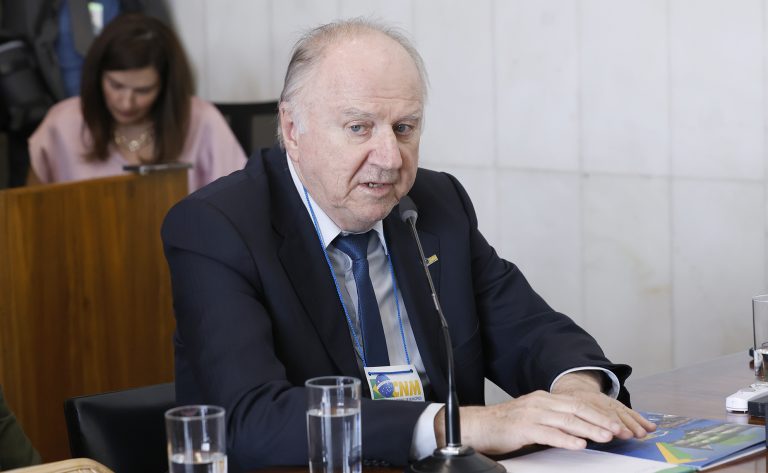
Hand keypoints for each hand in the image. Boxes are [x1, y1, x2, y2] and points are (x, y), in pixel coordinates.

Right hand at [434, 373, 654, 454]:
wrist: (477, 426)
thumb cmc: (506, 425)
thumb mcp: (534, 417)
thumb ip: (555, 421)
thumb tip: (581, 431)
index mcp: (545, 399)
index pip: (578, 404)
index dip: (600, 413)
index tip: (618, 423)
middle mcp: (541, 402)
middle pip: (577, 409)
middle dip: (601, 420)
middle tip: (620, 430)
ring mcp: (532, 414)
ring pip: (567, 420)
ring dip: (589, 429)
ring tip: (607, 437)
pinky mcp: (523, 428)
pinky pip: (549, 433)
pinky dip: (566, 439)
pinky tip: (579, 445)